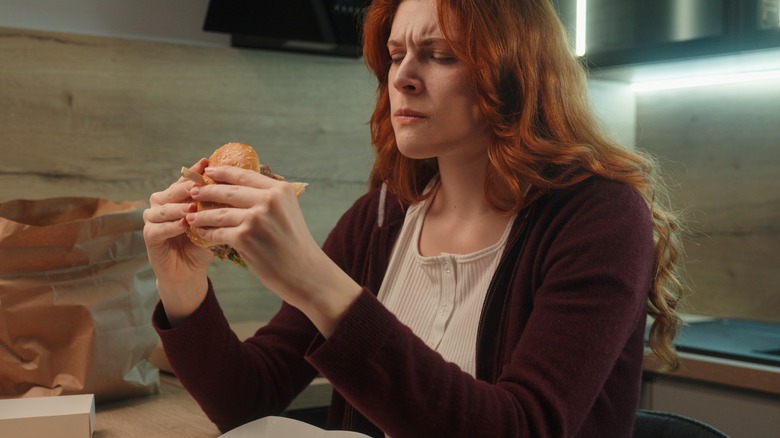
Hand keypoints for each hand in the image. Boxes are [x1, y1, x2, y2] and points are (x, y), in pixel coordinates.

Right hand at [143, 159, 212, 324]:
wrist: (189, 271)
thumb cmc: (203, 244)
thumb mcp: (213, 222)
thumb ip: (219, 206)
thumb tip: (242, 188)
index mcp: (177, 197)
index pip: (186, 179)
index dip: (195, 171)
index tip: (207, 162)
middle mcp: (162, 203)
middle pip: (172, 191)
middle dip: (186, 187)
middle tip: (198, 184)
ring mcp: (153, 219)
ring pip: (163, 208)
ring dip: (178, 207)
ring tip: (192, 208)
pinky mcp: (149, 236)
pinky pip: (158, 228)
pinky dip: (171, 226)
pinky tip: (184, 225)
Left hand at [185, 165, 360, 336]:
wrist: (305, 272)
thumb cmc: (295, 244)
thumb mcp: (288, 212)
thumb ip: (269, 197)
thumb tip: (241, 185)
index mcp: (280, 190)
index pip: (245, 175)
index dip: (223, 172)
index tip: (209, 171)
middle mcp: (269, 201)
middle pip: (228, 191)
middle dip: (207, 191)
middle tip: (193, 191)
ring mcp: (256, 219)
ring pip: (219, 212)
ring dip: (202, 214)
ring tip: (191, 215)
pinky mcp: (245, 238)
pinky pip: (218, 232)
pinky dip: (207, 232)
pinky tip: (200, 232)